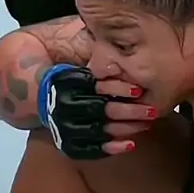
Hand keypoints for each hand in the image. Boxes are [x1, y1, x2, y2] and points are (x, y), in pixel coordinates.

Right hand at [37, 65, 157, 158]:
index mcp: (65, 81)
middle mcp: (63, 104)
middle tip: (152, 110)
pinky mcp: (67, 143)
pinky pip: (90, 149)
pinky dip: (111, 148)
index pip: (94, 85)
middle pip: (100, 109)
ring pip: (98, 130)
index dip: (117, 88)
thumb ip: (97, 59)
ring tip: (147, 124)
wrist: (41, 98)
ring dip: (125, 128)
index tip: (138, 90)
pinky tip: (130, 144)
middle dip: (129, 111)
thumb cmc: (69, 78)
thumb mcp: (78, 62)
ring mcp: (64, 126)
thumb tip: (123, 43)